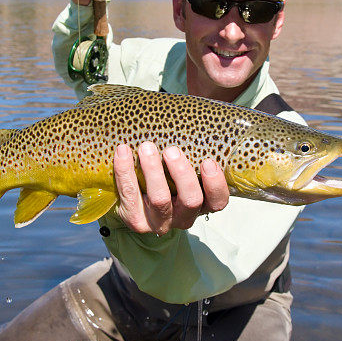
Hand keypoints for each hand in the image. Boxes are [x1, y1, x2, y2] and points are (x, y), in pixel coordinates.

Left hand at [113, 142, 229, 234]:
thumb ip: (193, 153)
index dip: (215, 184)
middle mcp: (184, 218)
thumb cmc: (167, 177)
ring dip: (154, 171)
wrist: (134, 200)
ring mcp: (159, 222)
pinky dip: (126, 171)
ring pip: (160, 199)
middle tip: (172, 150)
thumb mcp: (183, 170)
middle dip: (182, 174)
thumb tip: (195, 118)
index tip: (208, 161)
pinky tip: (123, 151)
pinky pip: (130, 195)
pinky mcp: (135, 220)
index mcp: (202, 205)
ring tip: (147, 147)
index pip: (218, 202)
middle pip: (190, 200)